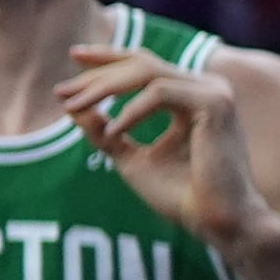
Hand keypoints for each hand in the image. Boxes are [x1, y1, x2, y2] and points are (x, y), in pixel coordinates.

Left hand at [59, 44, 272, 249]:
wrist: (217, 222)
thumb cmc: (181, 196)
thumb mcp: (130, 159)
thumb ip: (104, 133)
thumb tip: (72, 108)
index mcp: (190, 96)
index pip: (144, 65)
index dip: (108, 58)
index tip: (73, 57)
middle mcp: (205, 88)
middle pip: (141, 63)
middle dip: (97, 75)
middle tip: (62, 91)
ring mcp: (213, 92)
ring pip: (147, 71)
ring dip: (104, 87)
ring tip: (76, 107)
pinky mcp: (214, 104)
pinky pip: (160, 93)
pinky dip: (131, 111)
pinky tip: (113, 132)